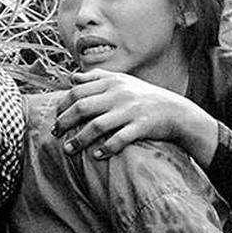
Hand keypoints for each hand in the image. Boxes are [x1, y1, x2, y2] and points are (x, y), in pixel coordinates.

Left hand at [52, 69, 218, 165]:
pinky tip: (97, 156)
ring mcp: (131, 111)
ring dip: (79, 139)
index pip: (78, 91)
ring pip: (97, 126)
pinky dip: (106, 148)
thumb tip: (71, 77)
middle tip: (55, 133)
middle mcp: (119, 94)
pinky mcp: (141, 126)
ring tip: (68, 150)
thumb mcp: (122, 81)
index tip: (55, 116)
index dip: (62, 104)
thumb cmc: (145, 97)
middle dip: (64, 122)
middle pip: (82, 107)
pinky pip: (119, 139)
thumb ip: (97, 78)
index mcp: (113, 82)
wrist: (176, 111)